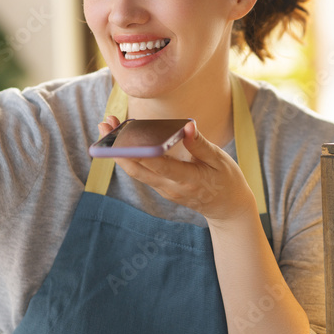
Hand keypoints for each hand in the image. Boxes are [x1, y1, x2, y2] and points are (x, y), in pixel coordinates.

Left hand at [96, 118, 255, 222]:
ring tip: (107, 127)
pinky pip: (142, 172)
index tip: (124, 136)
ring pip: (136, 171)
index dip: (141, 152)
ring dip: (119, 150)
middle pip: (138, 169)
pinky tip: (123, 138)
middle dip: (118, 148)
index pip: (160, 165)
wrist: (227, 208)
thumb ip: (200, 144)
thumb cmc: (227, 180)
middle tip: (105, 124)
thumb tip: (186, 126)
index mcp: (188, 179)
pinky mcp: (162, 187)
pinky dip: (130, 155)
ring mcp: (164, 189)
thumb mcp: (219, 160)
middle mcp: (171, 187)